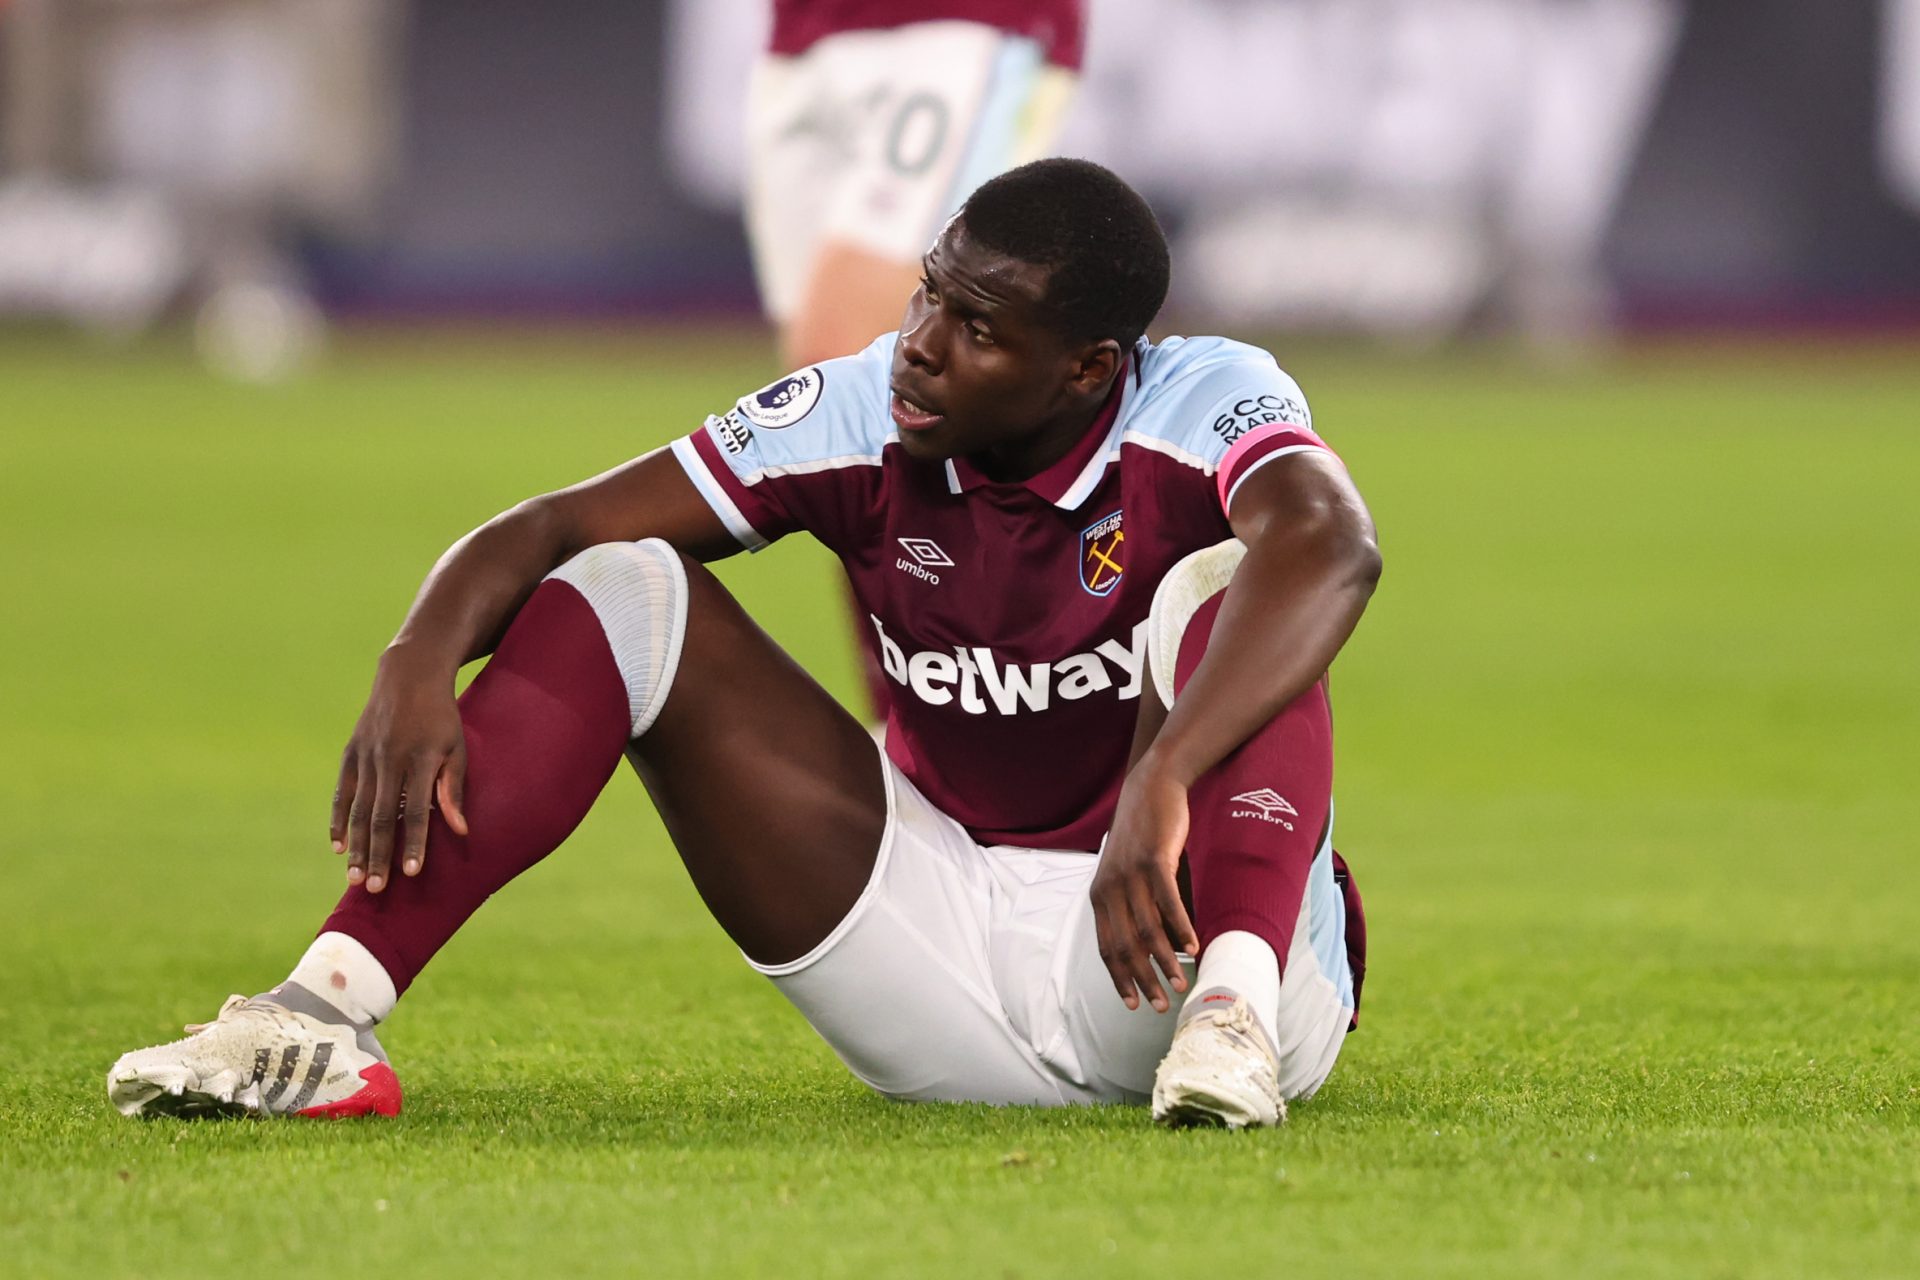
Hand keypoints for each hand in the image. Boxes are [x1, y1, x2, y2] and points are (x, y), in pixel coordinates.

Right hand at [329, 649, 469, 892]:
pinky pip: (341, 793)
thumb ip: (454, 789)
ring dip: (357, 846)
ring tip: (355, 877)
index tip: (411, 873)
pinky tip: (337, 847)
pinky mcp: (350, 753)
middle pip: (382, 816)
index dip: (413, 843)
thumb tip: (460, 831)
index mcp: (422, 759)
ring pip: (359, 810)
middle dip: (379, 854)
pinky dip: (337, 820)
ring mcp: (366, 756)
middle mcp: (390, 758)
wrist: (409, 676)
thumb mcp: (458, 748)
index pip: (416, 811)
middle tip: (375, 889)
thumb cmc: (443, 718)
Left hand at [1090, 757, 1198, 1011]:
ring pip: (1146, 929)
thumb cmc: (1142, 835)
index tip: (1133, 1003)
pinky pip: (1168, 902)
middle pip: (1125, 945)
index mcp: (1099, 896)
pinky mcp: (1154, 860)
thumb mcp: (1125, 872)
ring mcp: (1130, 874)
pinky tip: (1193, 945)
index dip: (1119, 978)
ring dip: (1164, 961)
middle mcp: (1110, 888)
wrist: (1151, 788)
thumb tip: (1149, 944)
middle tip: (1160, 1004)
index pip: (1105, 947)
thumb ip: (1131, 905)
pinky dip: (1181, 927)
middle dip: (1143, 980)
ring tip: (1180, 982)